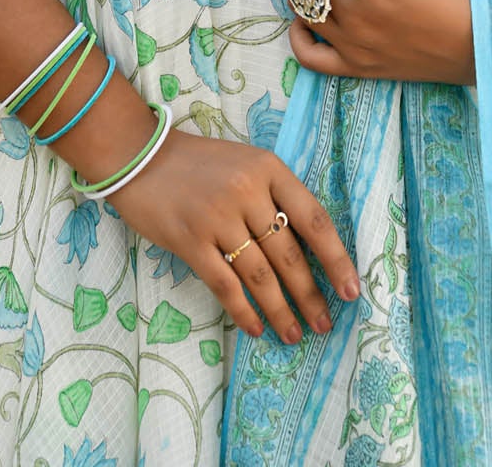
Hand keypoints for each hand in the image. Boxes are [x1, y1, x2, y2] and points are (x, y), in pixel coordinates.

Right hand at [107, 130, 360, 345]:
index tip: (351, 289)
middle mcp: (246, 191)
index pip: (313, 218)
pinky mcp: (190, 241)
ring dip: (281, 310)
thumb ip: (273, 198)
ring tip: (295, 334)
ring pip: (260, 275)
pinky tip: (256, 328)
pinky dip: (243, 310)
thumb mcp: (246, 164)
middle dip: (311, 294)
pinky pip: (225, 284)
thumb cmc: (199, 163)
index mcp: (268, 168)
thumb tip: (308, 251)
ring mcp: (217, 217)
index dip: (336, 257)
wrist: (140, 156)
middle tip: (325, 324)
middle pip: (288, 253)